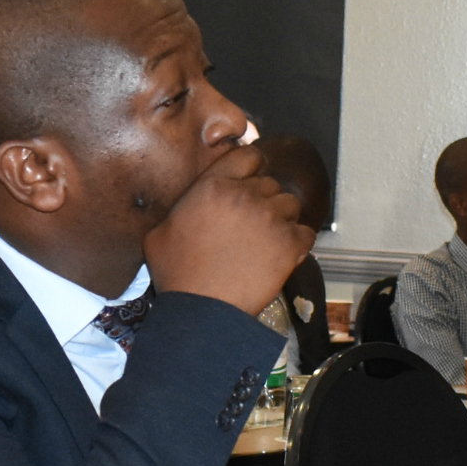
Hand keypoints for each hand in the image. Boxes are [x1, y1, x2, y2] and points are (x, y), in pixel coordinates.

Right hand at [147, 144, 314, 314]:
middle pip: (270, 183)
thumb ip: (181, 210)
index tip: (250, 179)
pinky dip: (297, 243)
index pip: (248, 155)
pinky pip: (306, 233)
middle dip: (263, 201)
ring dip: (282, 219)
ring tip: (267, 240)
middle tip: (251, 224)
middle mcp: (245, 196)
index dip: (251, 167)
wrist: (201, 310)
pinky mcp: (289, 244)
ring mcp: (270, 219)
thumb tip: (188, 207)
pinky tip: (283, 254)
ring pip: (291, 205)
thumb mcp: (160, 232)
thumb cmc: (178, 275)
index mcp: (213, 186)